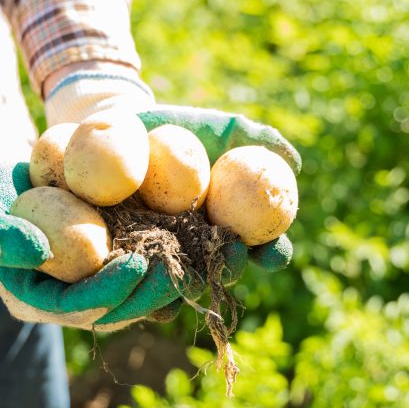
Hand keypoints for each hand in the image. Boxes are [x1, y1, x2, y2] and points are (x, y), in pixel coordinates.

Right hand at [0, 129, 180, 329]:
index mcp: (34, 299)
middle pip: (116, 306)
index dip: (110, 291)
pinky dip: (172, 252)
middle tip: (180, 265)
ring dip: (171, 277)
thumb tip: (37, 251)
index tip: (138, 264)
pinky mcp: (108, 256)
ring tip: (200, 256)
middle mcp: (66, 297)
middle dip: (151, 291)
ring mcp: (89, 278)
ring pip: (137, 290)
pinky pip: (144, 262)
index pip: (77, 307)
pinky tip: (201, 237)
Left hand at [43, 69, 300, 275]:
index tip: (273, 249)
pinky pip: (133, 279)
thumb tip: (292, 161)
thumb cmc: (175, 128)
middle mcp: (199, 249)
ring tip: (188, 271)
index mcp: (229, 225)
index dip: (273, 253)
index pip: (261, 247)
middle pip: (223, 269)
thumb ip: (253, 138)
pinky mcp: (122, 260)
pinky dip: (136, 280)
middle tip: (233, 253)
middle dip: (231, 267)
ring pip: (180, 280)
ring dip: (187, 280)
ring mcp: (162, 258)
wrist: (116, 129)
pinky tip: (138, 273)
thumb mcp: (215, 127)